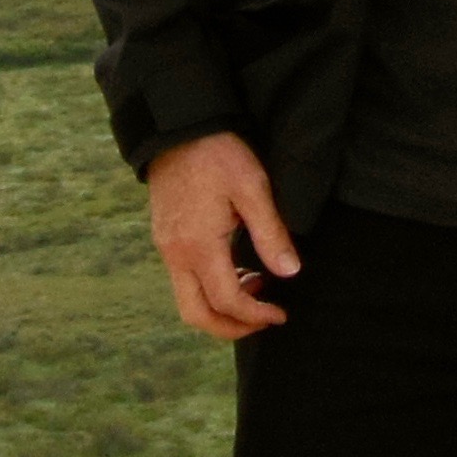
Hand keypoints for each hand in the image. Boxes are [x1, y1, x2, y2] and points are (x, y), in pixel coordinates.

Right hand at [148, 132, 299, 341]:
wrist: (179, 129)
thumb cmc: (219, 154)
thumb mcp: (253, 188)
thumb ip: (271, 233)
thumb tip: (290, 273)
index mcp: (198, 246)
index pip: (227, 301)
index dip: (255, 316)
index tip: (280, 314)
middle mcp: (176, 254)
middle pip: (196, 314)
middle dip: (231, 327)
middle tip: (265, 319)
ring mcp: (166, 248)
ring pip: (188, 300)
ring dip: (221, 307)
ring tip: (259, 287)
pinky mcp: (165, 238)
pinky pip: (184, 280)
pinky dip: (210, 288)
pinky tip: (238, 269)